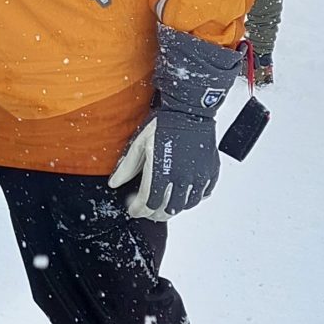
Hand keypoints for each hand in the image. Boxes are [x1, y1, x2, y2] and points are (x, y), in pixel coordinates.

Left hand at [107, 28, 241, 219]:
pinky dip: (190, 199)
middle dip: (153, 213)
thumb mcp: (139, 144)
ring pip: (185, 206)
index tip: (133, 209)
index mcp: (160, 173)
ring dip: (172, 208)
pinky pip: (202, 195)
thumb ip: (126, 167)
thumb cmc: (163, 126)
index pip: (147, 204)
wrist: (190, 111)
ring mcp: (198, 177)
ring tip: (163, 204)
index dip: (138, 210)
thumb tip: (113, 184)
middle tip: (146, 208)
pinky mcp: (210, 173)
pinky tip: (182, 194)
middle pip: (166, 210)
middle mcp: (181, 178)